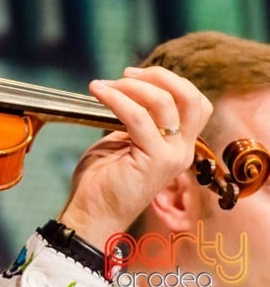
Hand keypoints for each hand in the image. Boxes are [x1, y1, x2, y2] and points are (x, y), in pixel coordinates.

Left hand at [58, 66, 212, 248]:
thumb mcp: (122, 140)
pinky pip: (137, 117)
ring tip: (105, 85)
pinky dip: (115, 98)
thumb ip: (135, 119)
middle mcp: (182, 150)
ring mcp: (171, 156)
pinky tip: (97, 91)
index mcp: (179, 144)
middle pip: (191, 97)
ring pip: (165, 103)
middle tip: (126, 74)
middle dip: (159, 77)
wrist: (92, 212)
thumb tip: (128, 89)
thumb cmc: (103, 178)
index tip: (133, 75)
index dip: (168, 81)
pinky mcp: (153, 160)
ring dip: (132, 86)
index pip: (194, 102)